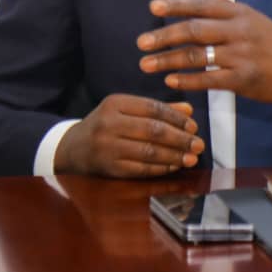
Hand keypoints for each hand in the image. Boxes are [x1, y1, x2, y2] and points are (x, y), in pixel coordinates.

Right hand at [53, 95, 204, 177]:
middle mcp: (110, 123)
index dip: (176, 118)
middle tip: (199, 144)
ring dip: (174, 156)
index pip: (152, 108)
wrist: (73, 147)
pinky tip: (174, 166)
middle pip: (152, 131)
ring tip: (191, 158)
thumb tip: (189, 110)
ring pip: (148, 152)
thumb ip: (158, 109)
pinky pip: (140, 169)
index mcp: (115, 103)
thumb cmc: (106, 124)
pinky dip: (160, 168)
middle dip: (180, 139)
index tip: (194, 126)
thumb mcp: (127, 109)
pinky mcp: (109, 168)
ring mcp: (108, 147)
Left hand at [139, 0, 271, 104]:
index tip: (152, 8)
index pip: (201, 6)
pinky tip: (170, 80)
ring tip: (146, 64)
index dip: (176, 5)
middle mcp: (239, 30)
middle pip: (194, 30)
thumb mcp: (251, 16)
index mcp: (239, 12)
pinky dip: (188, 80)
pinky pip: (209, 79)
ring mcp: (242, 55)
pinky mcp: (244, 79)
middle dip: (164, 36)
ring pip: (197, 56)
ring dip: (168, 60)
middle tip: (141, 42)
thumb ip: (220, 3)